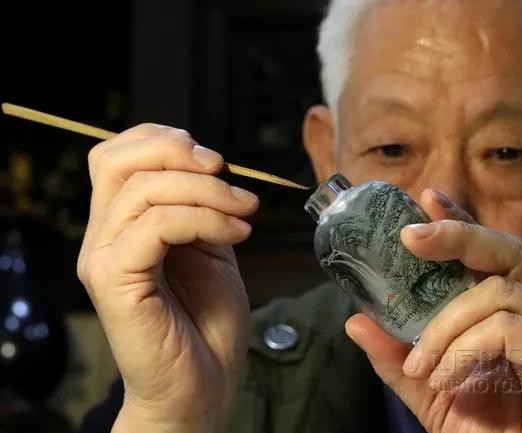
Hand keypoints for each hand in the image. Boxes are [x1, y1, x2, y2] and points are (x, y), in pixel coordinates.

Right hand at [76, 124, 258, 432]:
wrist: (203, 384)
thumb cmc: (207, 321)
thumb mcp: (209, 247)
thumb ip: (198, 206)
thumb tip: (207, 163)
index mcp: (121, 225)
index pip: (116, 156)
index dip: (161, 139)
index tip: (214, 160)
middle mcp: (102, 237)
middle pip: (114, 161)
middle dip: (177, 152)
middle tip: (223, 171)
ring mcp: (104, 260)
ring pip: (142, 191)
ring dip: (207, 191)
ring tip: (244, 212)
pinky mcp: (115, 282)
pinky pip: (155, 226)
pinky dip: (204, 219)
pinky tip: (237, 232)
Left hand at [345, 189, 521, 432]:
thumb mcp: (432, 391)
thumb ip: (397, 357)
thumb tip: (355, 320)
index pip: (496, 252)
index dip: (464, 222)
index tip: (427, 198)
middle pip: (510, 250)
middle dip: (456, 236)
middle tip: (410, 237)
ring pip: (499, 291)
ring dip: (445, 325)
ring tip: (421, 365)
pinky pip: (508, 327)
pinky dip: (465, 348)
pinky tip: (448, 378)